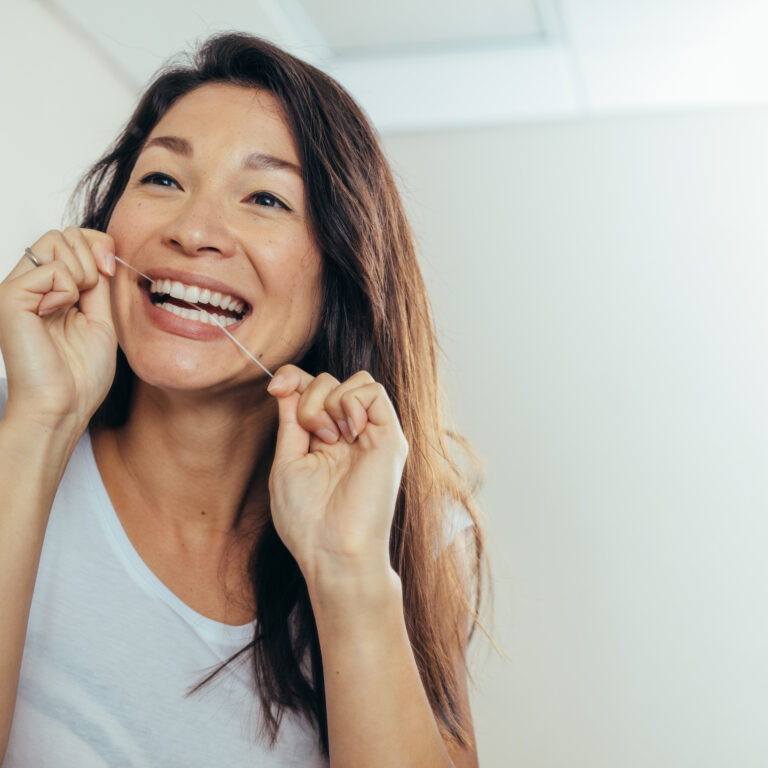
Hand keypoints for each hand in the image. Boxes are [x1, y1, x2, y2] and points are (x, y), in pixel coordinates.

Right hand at [0, 227, 116, 431]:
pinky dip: (67, 290)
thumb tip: (103, 249)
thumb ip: (99, 284)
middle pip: (63, 233)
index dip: (97, 244)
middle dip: (90, 256)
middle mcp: (29, 286)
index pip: (71, 239)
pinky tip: (57, 313)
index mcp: (50, 290)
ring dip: (81, 273)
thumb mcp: (101, 319)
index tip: (109, 270)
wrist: (64, 406)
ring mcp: (17, 289)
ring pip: (55, 240)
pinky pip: (51, 268)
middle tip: (90, 295)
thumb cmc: (80, 375)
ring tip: (73, 307)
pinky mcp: (10, 298)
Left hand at [266, 365, 408, 586]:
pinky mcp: (390, 437)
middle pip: (329, 379)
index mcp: (325, 439)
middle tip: (312, 436)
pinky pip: (373, 391)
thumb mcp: (287, 461)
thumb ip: (291, 420)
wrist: (334, 550)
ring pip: (355, 379)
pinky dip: (352, 402)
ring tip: (330, 438)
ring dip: (330, 401)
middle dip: (309, 397)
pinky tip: (348, 432)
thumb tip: (286, 383)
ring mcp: (371, 434)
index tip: (276, 387)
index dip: (293, 378)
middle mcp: (350, 433)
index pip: (312, 388)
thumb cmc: (307, 519)